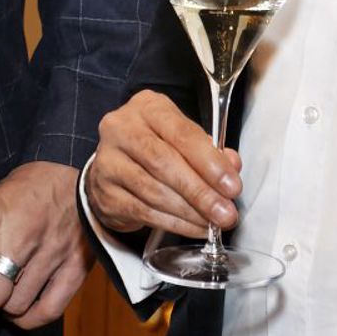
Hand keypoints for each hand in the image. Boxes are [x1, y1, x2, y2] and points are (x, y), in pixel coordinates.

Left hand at [0, 161, 90, 329]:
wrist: (91, 182)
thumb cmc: (39, 187)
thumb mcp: (5, 189)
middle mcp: (23, 236)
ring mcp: (51, 255)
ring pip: (16, 305)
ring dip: (7, 304)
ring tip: (6, 293)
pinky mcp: (74, 270)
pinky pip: (48, 309)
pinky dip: (30, 318)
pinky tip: (21, 313)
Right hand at [85, 90, 240, 238]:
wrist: (114, 166)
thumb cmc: (155, 146)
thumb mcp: (183, 138)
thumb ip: (209, 150)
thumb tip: (231, 166)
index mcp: (148, 107)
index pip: (181, 133)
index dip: (209, 162)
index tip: (231, 185)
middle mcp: (122, 128)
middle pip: (164, 162)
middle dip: (200, 191)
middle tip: (225, 212)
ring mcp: (108, 160)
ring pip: (153, 191)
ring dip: (189, 212)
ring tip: (212, 223)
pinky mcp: (104, 192)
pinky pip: (143, 211)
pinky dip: (173, 223)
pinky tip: (192, 227)